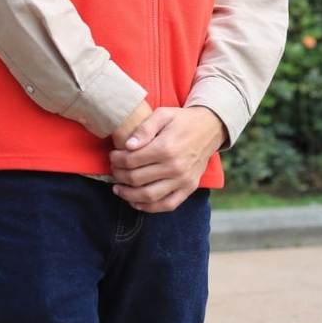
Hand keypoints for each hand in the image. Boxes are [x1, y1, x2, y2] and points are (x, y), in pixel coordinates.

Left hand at [109, 105, 224, 212]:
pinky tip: (136, 202)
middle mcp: (174, 167)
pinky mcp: (189, 188)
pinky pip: (167, 205)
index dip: (117, 160)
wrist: (209, 128)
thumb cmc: (182, 120)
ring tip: (117, 189)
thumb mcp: (163, 114)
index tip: (112, 156)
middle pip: (137, 179)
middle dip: (119, 175)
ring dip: (129, 195)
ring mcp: (183, 180)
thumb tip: (128, 145)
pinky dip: (149, 208)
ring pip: (149, 196)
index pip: (132, 160)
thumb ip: (144, 128)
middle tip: (113, 170)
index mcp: (166, 148)